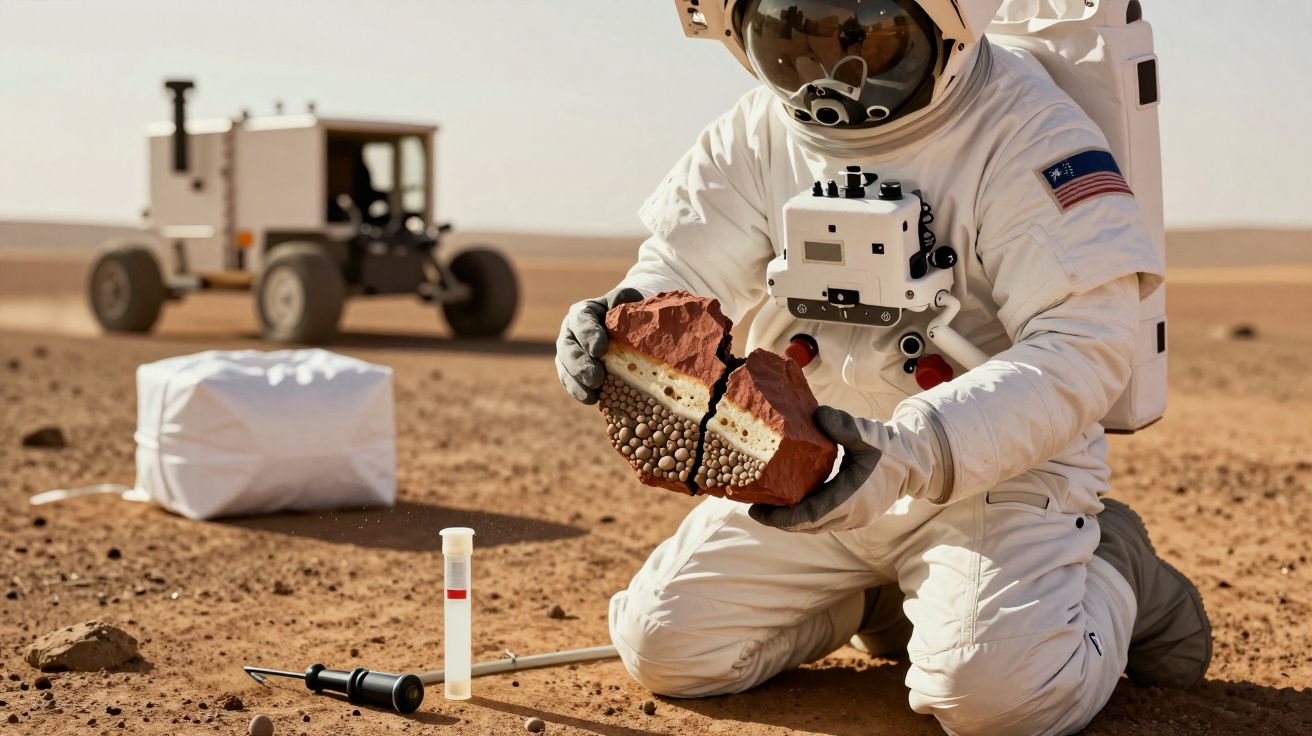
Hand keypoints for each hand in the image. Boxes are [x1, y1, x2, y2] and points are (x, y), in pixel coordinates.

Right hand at [555, 287, 643, 403]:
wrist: (624, 324)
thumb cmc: (628, 312)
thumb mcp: (630, 302)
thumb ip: (626, 302)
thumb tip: (628, 311)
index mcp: (583, 312)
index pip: (581, 321)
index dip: (588, 335)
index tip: (600, 349)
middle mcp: (570, 332)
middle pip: (568, 348)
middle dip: (581, 366)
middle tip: (596, 378)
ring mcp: (569, 353)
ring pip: (565, 368)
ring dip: (577, 383)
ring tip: (591, 396)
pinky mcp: (573, 371)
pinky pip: (570, 382)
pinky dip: (579, 392)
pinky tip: (592, 400)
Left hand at [749, 406, 917, 532]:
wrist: (916, 462)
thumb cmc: (890, 447)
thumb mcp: (866, 433)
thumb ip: (841, 425)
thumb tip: (816, 414)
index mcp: (852, 498)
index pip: (809, 516)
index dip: (781, 518)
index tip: (758, 511)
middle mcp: (852, 515)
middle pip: (807, 525)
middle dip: (780, 520)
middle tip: (755, 507)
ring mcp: (855, 518)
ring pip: (815, 526)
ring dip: (791, 520)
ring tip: (767, 506)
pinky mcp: (856, 515)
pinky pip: (824, 521)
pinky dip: (805, 515)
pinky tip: (790, 502)